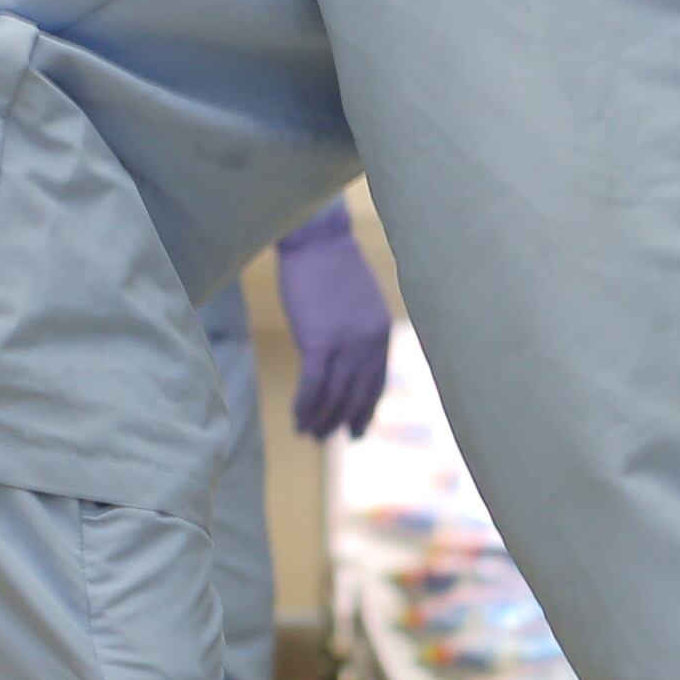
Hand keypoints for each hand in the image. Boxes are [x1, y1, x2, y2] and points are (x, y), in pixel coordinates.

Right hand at [272, 207, 392, 437]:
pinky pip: (312, 385)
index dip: (365, 410)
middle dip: (340, 421)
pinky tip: (297, 416)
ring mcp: (345, 345)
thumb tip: (348, 365)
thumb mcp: (358, 304)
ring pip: (333, 396)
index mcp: (382, 335)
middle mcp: (369, 345)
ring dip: (319, 418)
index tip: (357, 430)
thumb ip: (360, 335)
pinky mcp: (318, 342)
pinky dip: (305, 405)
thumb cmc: (333, 268)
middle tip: (325, 437)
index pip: (376, 384)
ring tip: (307, 432)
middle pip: (355, 396)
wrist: (318, 242)